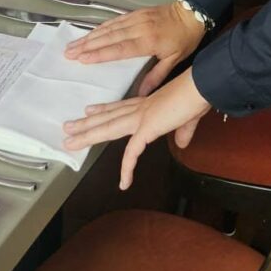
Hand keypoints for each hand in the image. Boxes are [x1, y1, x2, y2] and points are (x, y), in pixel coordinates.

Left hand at [63, 68, 211, 189]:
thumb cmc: (197, 96)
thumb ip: (183, 131)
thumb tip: (182, 144)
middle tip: (68, 127)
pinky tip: (124, 183)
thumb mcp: (188, 118)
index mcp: (148, 104)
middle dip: (87, 123)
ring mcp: (141, 117)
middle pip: (108, 117)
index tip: (89, 110)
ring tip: (69, 141)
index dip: (104, 110)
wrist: (201, 87)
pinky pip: (133, 153)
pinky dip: (127, 168)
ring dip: (88, 135)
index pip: (121, 107)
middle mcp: (141, 109)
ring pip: (108, 128)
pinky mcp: (147, 128)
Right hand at [64, 3, 205, 95]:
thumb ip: (156, 75)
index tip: (82, 59)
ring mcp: (137, 18)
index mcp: (148, 41)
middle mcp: (139, 27)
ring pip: (109, 28)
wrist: (193, 12)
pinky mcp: (137, 13)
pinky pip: (116, 20)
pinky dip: (101, 27)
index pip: (120, 49)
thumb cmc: (185, 38)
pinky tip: (91, 33)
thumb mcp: (175, 60)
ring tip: (74, 44)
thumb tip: (141, 93)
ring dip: (90, 36)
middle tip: (68, 53)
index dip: (100, 54)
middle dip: (87, 45)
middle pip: (109, 37)